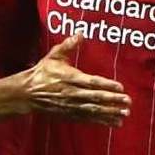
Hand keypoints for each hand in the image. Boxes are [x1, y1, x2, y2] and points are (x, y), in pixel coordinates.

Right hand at [8, 35, 130, 125]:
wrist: (27, 93)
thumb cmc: (42, 73)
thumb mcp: (54, 56)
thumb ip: (68, 45)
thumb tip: (80, 33)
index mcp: (70, 78)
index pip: (92, 82)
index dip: (107, 85)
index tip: (120, 87)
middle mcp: (73, 93)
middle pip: (96, 98)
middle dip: (113, 101)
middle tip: (128, 102)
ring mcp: (72, 105)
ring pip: (94, 110)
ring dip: (110, 113)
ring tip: (124, 114)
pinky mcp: (70, 114)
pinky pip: (88, 118)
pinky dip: (102, 121)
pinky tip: (114, 122)